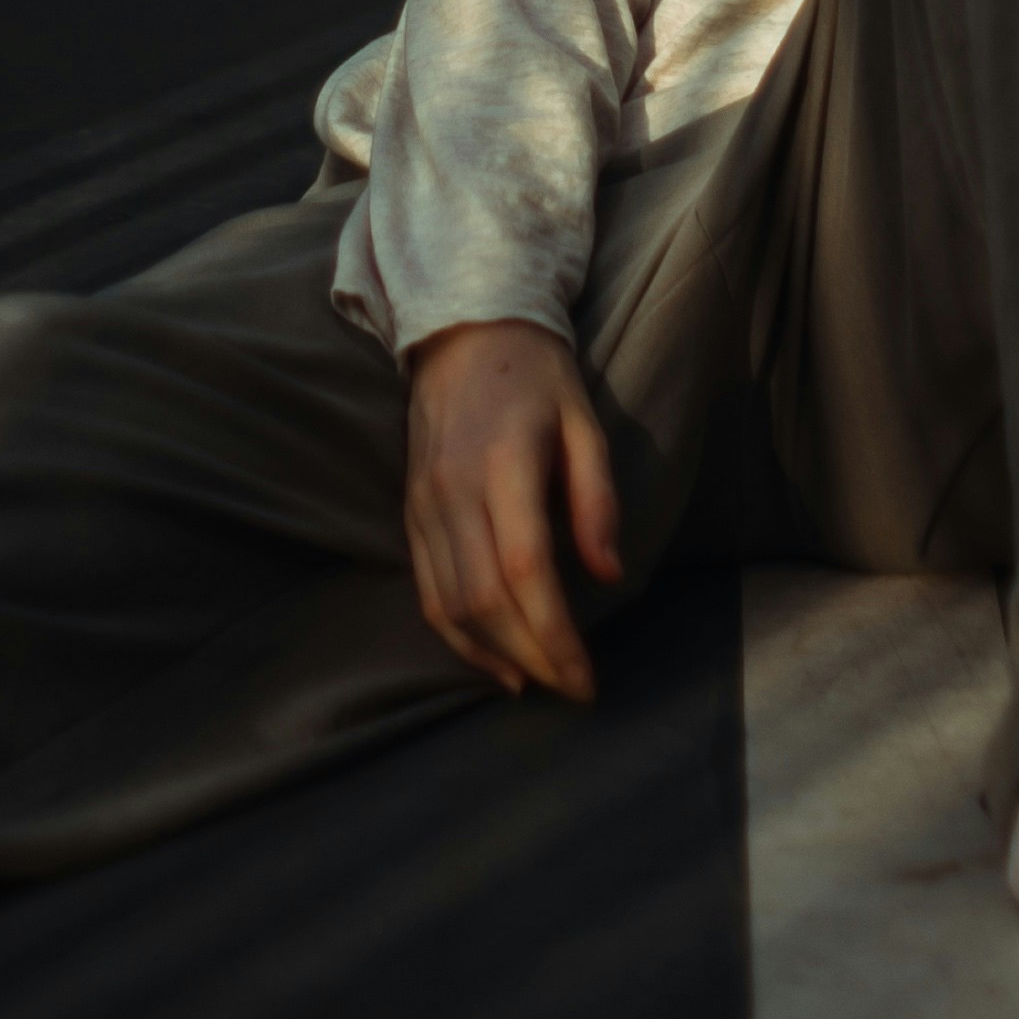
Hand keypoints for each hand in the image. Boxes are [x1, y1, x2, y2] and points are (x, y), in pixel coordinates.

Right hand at [402, 320, 623, 696]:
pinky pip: (427, 590)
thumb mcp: (584, 422)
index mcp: (504, 466)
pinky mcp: (410, 512)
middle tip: (572, 688)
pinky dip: (458, 636)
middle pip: (486, 599)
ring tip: (538, 681)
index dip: (555, 635)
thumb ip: (596, 499)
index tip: (586, 679)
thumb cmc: (537, 377)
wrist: (462, 330)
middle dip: (532, 656)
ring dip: (494, 655)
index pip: (525, 571)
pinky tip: (494, 659)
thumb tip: (608, 575)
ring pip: (450, 604)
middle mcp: (455, 491)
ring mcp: (425, 504)